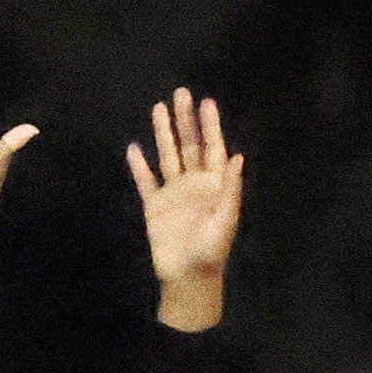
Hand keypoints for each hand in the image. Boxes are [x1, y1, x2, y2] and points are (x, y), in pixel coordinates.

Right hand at [127, 89, 242, 328]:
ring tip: (158, 108)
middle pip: (190, 145)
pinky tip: (134, 148)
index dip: (210, 126)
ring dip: (164, 134)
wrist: (188, 279)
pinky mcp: (155, 207)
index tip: (206, 102)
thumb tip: (237, 157)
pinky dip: (139, 166)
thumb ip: (230, 189)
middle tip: (181, 93)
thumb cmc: (211, 252)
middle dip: (186, 120)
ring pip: (168, 156)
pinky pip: (146, 182)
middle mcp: (194, 185)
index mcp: (215, 186)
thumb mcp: (225, 221)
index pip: (213, 149)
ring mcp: (174, 194)